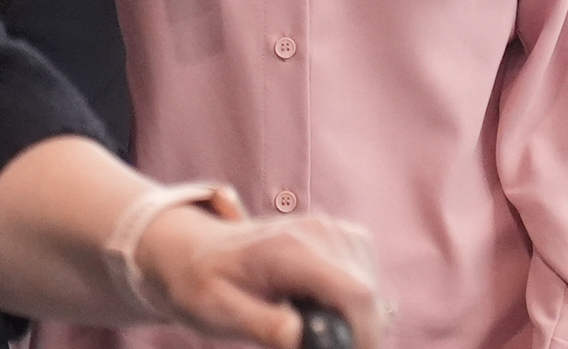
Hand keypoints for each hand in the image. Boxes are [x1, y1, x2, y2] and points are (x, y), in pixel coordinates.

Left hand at [137, 202, 384, 348]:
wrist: (196, 249)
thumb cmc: (203, 281)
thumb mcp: (218, 310)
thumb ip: (261, 324)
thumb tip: (299, 337)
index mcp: (290, 248)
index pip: (355, 292)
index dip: (365, 334)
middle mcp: (320, 231)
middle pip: (369, 295)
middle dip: (357, 333)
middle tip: (317, 345)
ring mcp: (334, 230)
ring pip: (372, 290)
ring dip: (354, 320)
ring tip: (311, 328)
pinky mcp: (342, 237)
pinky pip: (366, 279)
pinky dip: (353, 305)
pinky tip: (320, 310)